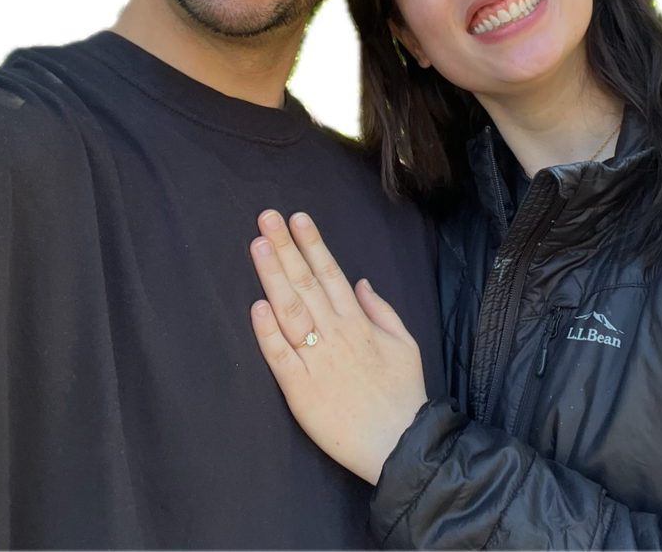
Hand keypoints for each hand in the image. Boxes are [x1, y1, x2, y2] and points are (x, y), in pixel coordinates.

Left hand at [248, 210, 427, 485]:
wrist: (400, 444)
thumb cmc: (403, 394)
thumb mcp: (404, 344)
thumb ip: (380, 310)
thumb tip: (359, 281)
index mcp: (358, 322)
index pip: (330, 273)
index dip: (312, 244)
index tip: (297, 218)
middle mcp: (335, 334)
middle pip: (305, 283)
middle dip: (285, 247)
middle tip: (266, 217)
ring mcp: (315, 360)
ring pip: (289, 310)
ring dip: (273, 276)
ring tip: (257, 245)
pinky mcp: (299, 389)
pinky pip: (280, 355)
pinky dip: (267, 331)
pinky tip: (256, 306)